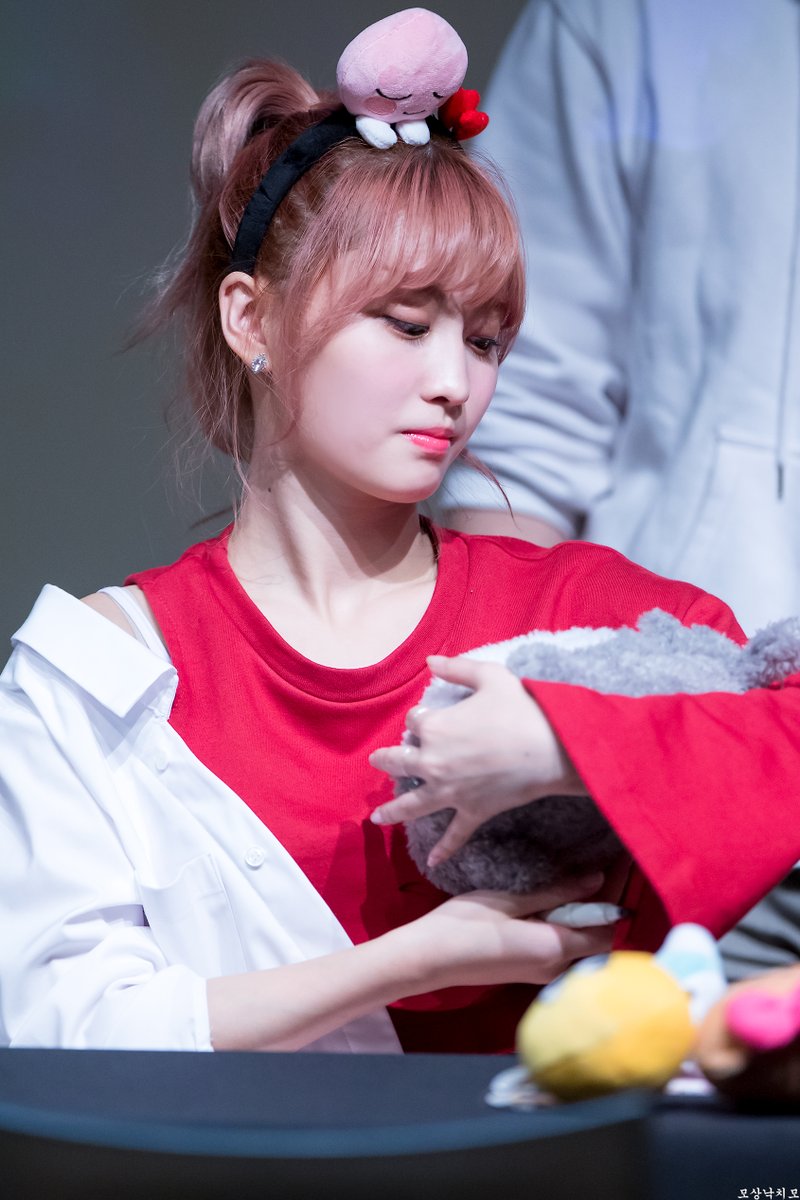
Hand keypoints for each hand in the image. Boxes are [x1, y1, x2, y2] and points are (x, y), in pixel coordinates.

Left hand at [369, 655, 584, 864]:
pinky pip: (455, 834)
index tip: (432, 715)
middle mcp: (434, 762)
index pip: (416, 721)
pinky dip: (444, 849)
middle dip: (386, 760)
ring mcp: (451, 791)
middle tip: (378, 761)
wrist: (552, 748)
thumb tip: (430, 662)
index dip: (423, 717)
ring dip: (393, 811)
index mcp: (435, 727)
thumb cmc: (521, 708)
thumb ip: (456, 668)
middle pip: (399, 762)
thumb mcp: (489, 676)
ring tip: (377, 818)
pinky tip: (434, 861)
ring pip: (413, 804)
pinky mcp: (473, 811)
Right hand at [406, 873, 614, 989]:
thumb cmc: (465, 925)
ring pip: (581, 941)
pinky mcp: (530, 967)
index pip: (605, 926)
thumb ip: (556, 892)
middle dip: (607, 902)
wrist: (428, 957)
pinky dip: (571, 921)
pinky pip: (563, 945)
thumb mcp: (511, 901)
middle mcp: (556, 967)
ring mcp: (543, 971)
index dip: (618, 896)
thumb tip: (596, 880)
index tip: (623, 863)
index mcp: (555, 949)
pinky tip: (565, 899)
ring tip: (593, 876)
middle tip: (612, 864)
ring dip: (589, 912)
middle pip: (597, 936)